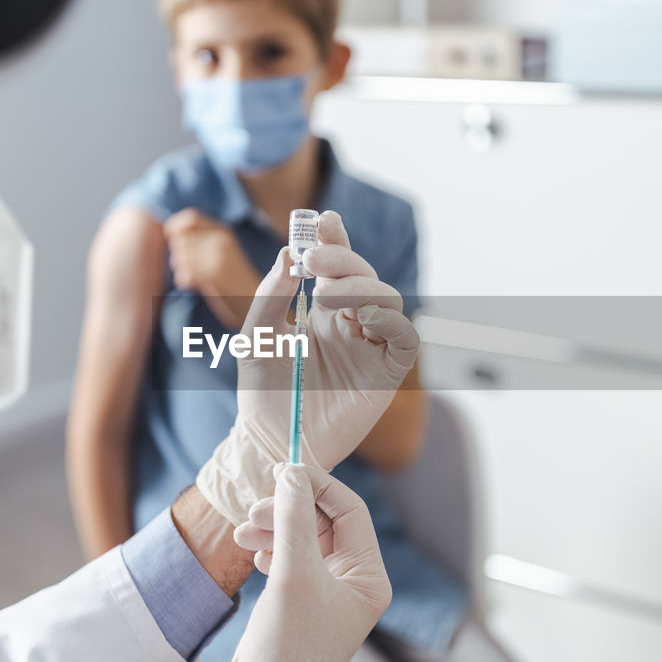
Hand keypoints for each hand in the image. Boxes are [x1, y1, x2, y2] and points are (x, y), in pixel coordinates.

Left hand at [163, 208, 259, 327]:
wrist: (257, 301)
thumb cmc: (236, 280)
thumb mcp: (223, 251)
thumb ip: (203, 239)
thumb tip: (172, 233)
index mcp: (223, 232)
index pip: (191, 217)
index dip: (175, 225)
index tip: (171, 237)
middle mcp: (220, 241)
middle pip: (180, 239)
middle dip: (178, 254)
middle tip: (190, 267)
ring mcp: (217, 257)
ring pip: (179, 257)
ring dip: (181, 269)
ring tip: (196, 278)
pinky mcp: (213, 275)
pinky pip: (184, 273)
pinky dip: (184, 281)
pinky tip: (195, 285)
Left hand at [194, 211, 419, 525]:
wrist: (272, 440)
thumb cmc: (263, 392)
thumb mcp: (257, 335)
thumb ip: (271, 294)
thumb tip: (287, 255)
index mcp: (322, 310)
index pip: (336, 266)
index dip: (334, 240)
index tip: (322, 221)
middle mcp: (350, 323)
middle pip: (364, 276)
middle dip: (343, 260)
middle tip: (313, 260)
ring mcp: (371, 346)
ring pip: (388, 300)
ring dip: (363, 288)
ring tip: (331, 296)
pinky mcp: (386, 373)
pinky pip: (405, 338)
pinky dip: (391, 322)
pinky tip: (362, 320)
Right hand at [216, 464, 390, 661]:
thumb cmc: (289, 644)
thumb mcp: (293, 573)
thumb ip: (293, 519)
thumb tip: (292, 474)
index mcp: (368, 576)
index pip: (350, 510)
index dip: (318, 486)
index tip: (284, 471)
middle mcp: (354, 581)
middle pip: (323, 522)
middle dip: (288, 509)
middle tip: (253, 507)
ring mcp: (328, 591)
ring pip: (302, 538)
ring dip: (273, 528)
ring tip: (242, 531)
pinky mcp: (303, 600)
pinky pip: (290, 559)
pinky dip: (271, 549)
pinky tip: (254, 553)